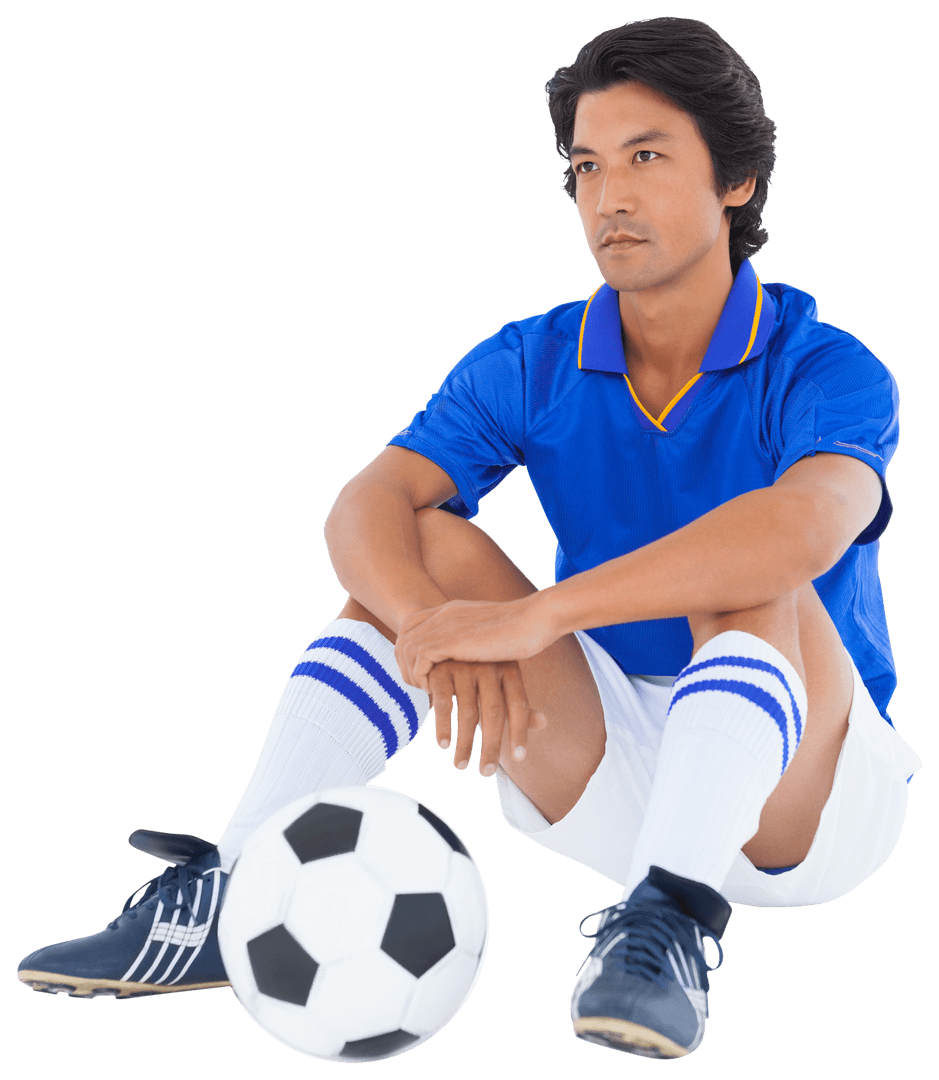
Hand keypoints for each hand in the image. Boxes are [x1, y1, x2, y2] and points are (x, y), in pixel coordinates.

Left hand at [395, 595, 558, 685]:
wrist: (535, 619)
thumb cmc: (523, 629)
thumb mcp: (489, 629)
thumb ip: (474, 636)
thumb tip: (472, 650)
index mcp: (451, 609)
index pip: (411, 625)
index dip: (409, 649)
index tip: (421, 671)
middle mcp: (444, 614)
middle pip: (403, 637)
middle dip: (404, 664)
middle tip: (419, 686)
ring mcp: (446, 624)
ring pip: (407, 650)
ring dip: (411, 674)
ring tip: (426, 691)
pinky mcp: (451, 640)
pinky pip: (420, 660)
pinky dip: (422, 677)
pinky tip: (436, 690)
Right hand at [424, 659, 546, 776]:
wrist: (443, 643)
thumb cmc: (478, 672)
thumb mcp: (500, 684)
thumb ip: (518, 705)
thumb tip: (544, 722)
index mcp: (508, 669)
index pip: (519, 705)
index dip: (520, 732)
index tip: (520, 759)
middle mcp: (488, 666)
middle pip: (494, 713)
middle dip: (491, 746)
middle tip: (487, 772)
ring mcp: (463, 666)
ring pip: (467, 712)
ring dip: (464, 743)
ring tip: (461, 765)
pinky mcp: (440, 670)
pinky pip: (443, 703)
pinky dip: (442, 726)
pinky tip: (443, 744)